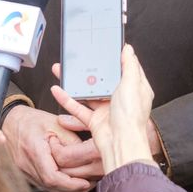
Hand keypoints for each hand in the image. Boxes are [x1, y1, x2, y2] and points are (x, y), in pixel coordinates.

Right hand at [0, 104, 93, 191]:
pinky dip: (58, 187)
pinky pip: (43, 186)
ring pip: (48, 189)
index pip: (52, 176)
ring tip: (83, 184)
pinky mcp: (25, 174)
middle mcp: (25, 164)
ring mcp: (23, 171)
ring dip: (67, 190)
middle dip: (73, 189)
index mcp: (33, 149)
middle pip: (51, 186)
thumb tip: (87, 159)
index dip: (70, 184)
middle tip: (90, 184)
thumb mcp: (57, 124)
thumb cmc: (32, 120)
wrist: (11, 121)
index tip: (85, 183)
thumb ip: (72, 142)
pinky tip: (69, 183)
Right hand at [51, 45, 155, 172]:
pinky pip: (78, 108)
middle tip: (77, 59)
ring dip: (74, 82)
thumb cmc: (131, 117)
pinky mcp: (94, 120)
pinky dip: (67, 99)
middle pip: (102, 80)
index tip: (106, 47)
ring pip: (87, 92)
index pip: (126, 69)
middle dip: (89, 69)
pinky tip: (58, 90)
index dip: (117, 58)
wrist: (121, 144)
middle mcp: (121, 99)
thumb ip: (129, 65)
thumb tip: (128, 49)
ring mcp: (107, 110)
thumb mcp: (132, 84)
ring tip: (61, 70)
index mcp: (135, 89)